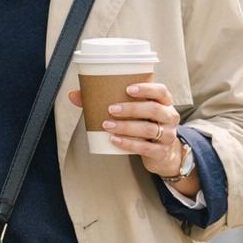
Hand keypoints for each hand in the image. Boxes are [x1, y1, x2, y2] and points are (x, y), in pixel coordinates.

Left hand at [68, 80, 187, 177]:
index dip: (146, 88)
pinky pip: (145, 147)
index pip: (160, 91)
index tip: (128, 89)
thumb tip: (73, 95)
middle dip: (131, 109)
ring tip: (108, 125)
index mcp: (164, 102)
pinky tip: (115, 141)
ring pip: (148, 129)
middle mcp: (169, 116)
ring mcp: (167, 135)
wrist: (161, 153)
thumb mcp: (133, 113)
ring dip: (126, 127)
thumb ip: (105, 102)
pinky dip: (128, 144)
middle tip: (111, 109)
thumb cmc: (144, 125)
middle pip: (153, 109)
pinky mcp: (161, 152)